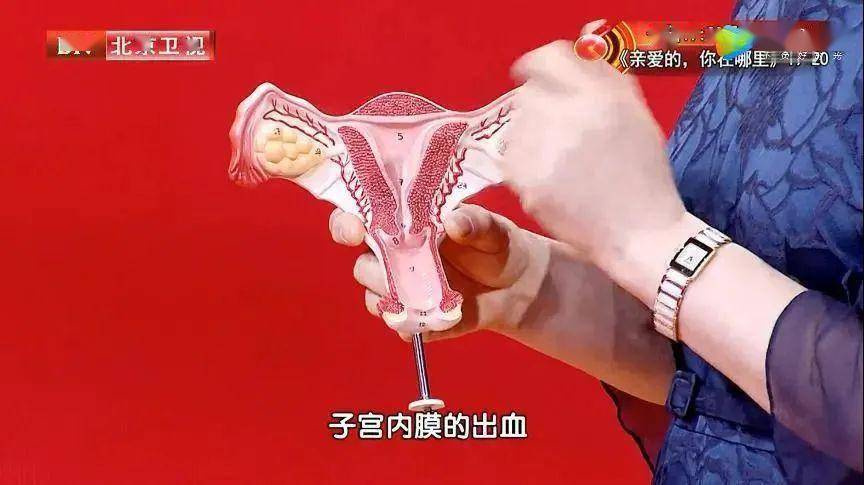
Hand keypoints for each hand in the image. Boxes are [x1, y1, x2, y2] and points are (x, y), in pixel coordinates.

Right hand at [329, 204, 550, 340]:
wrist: (519, 286)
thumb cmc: (497, 244)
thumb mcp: (492, 226)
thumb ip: (474, 221)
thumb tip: (453, 223)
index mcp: (403, 225)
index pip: (358, 219)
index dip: (346, 224)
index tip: (355, 232)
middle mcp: (395, 258)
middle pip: (362, 266)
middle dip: (374, 270)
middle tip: (400, 269)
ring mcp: (404, 291)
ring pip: (375, 298)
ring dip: (391, 300)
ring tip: (422, 295)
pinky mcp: (418, 319)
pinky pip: (401, 326)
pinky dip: (411, 326)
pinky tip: (430, 321)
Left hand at [503, 39, 687, 268]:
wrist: (639, 233)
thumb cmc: (643, 175)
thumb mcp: (637, 116)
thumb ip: (606, 78)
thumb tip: (577, 50)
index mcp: (601, 96)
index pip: (548, 59)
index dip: (536, 66)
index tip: (532, 76)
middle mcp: (571, 117)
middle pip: (528, 95)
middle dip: (538, 111)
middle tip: (559, 137)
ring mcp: (545, 151)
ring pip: (516, 128)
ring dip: (530, 140)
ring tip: (560, 164)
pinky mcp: (528, 182)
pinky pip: (509, 160)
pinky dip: (523, 168)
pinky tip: (550, 182)